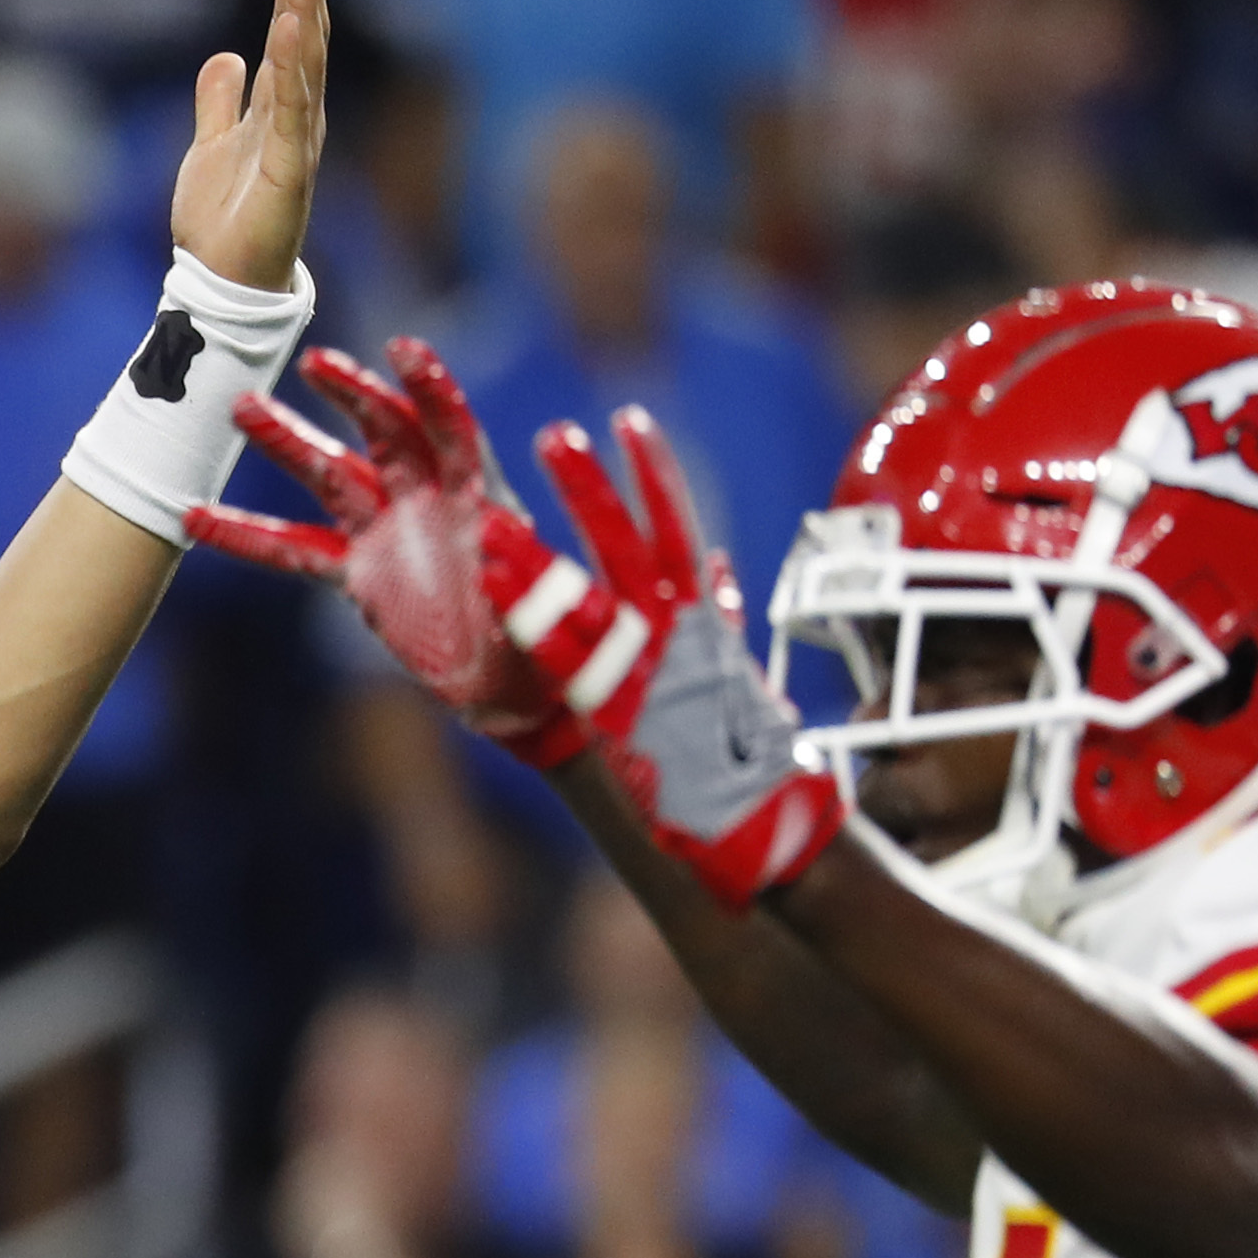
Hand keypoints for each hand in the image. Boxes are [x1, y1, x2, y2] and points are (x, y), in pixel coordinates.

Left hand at [167, 0, 326, 293]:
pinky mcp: (288, 172)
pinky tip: (288, 29)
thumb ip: (219, 102)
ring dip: (304, 11)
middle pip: (304, 38)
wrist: (221, 282)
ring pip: (304, 65)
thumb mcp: (210, 147)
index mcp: (279, 110)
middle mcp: (296, 121)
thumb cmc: (222, 223)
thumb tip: (227, 56)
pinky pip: (292, 111)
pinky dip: (291, 69)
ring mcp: (296, 144)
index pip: (292, 35)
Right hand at [189, 339, 568, 752]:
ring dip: (288, 442)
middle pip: (384, 434)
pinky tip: (194, 519)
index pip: (453, 432)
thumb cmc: (543, 651)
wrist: (511, 692)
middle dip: (351, 395)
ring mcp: (387, 531)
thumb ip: (519, 580)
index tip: (403, 349)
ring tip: (241, 406)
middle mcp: (429, 502)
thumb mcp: (542, 618)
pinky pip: (295, 550)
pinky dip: (247, 536)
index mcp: (478, 500)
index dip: (430, 391)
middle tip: (313, 360)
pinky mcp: (357, 572)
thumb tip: (492, 540)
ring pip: (329, 475)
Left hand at [505, 407, 843, 907]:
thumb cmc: (757, 769)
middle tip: (554, 436)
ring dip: (538, 556)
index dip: (652, 474)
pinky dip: (529, 624)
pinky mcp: (621, 717)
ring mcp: (650, 674)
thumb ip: (725, 619)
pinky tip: (492, 594)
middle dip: (590, 490)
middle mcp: (679, 637)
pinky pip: (564, 662)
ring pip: (586, 597)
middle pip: (628, 544)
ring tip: (494, 516)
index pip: (677, 528)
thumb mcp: (743, 680)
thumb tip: (721, 569)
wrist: (765, 836)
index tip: (631, 421)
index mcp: (707, 623)